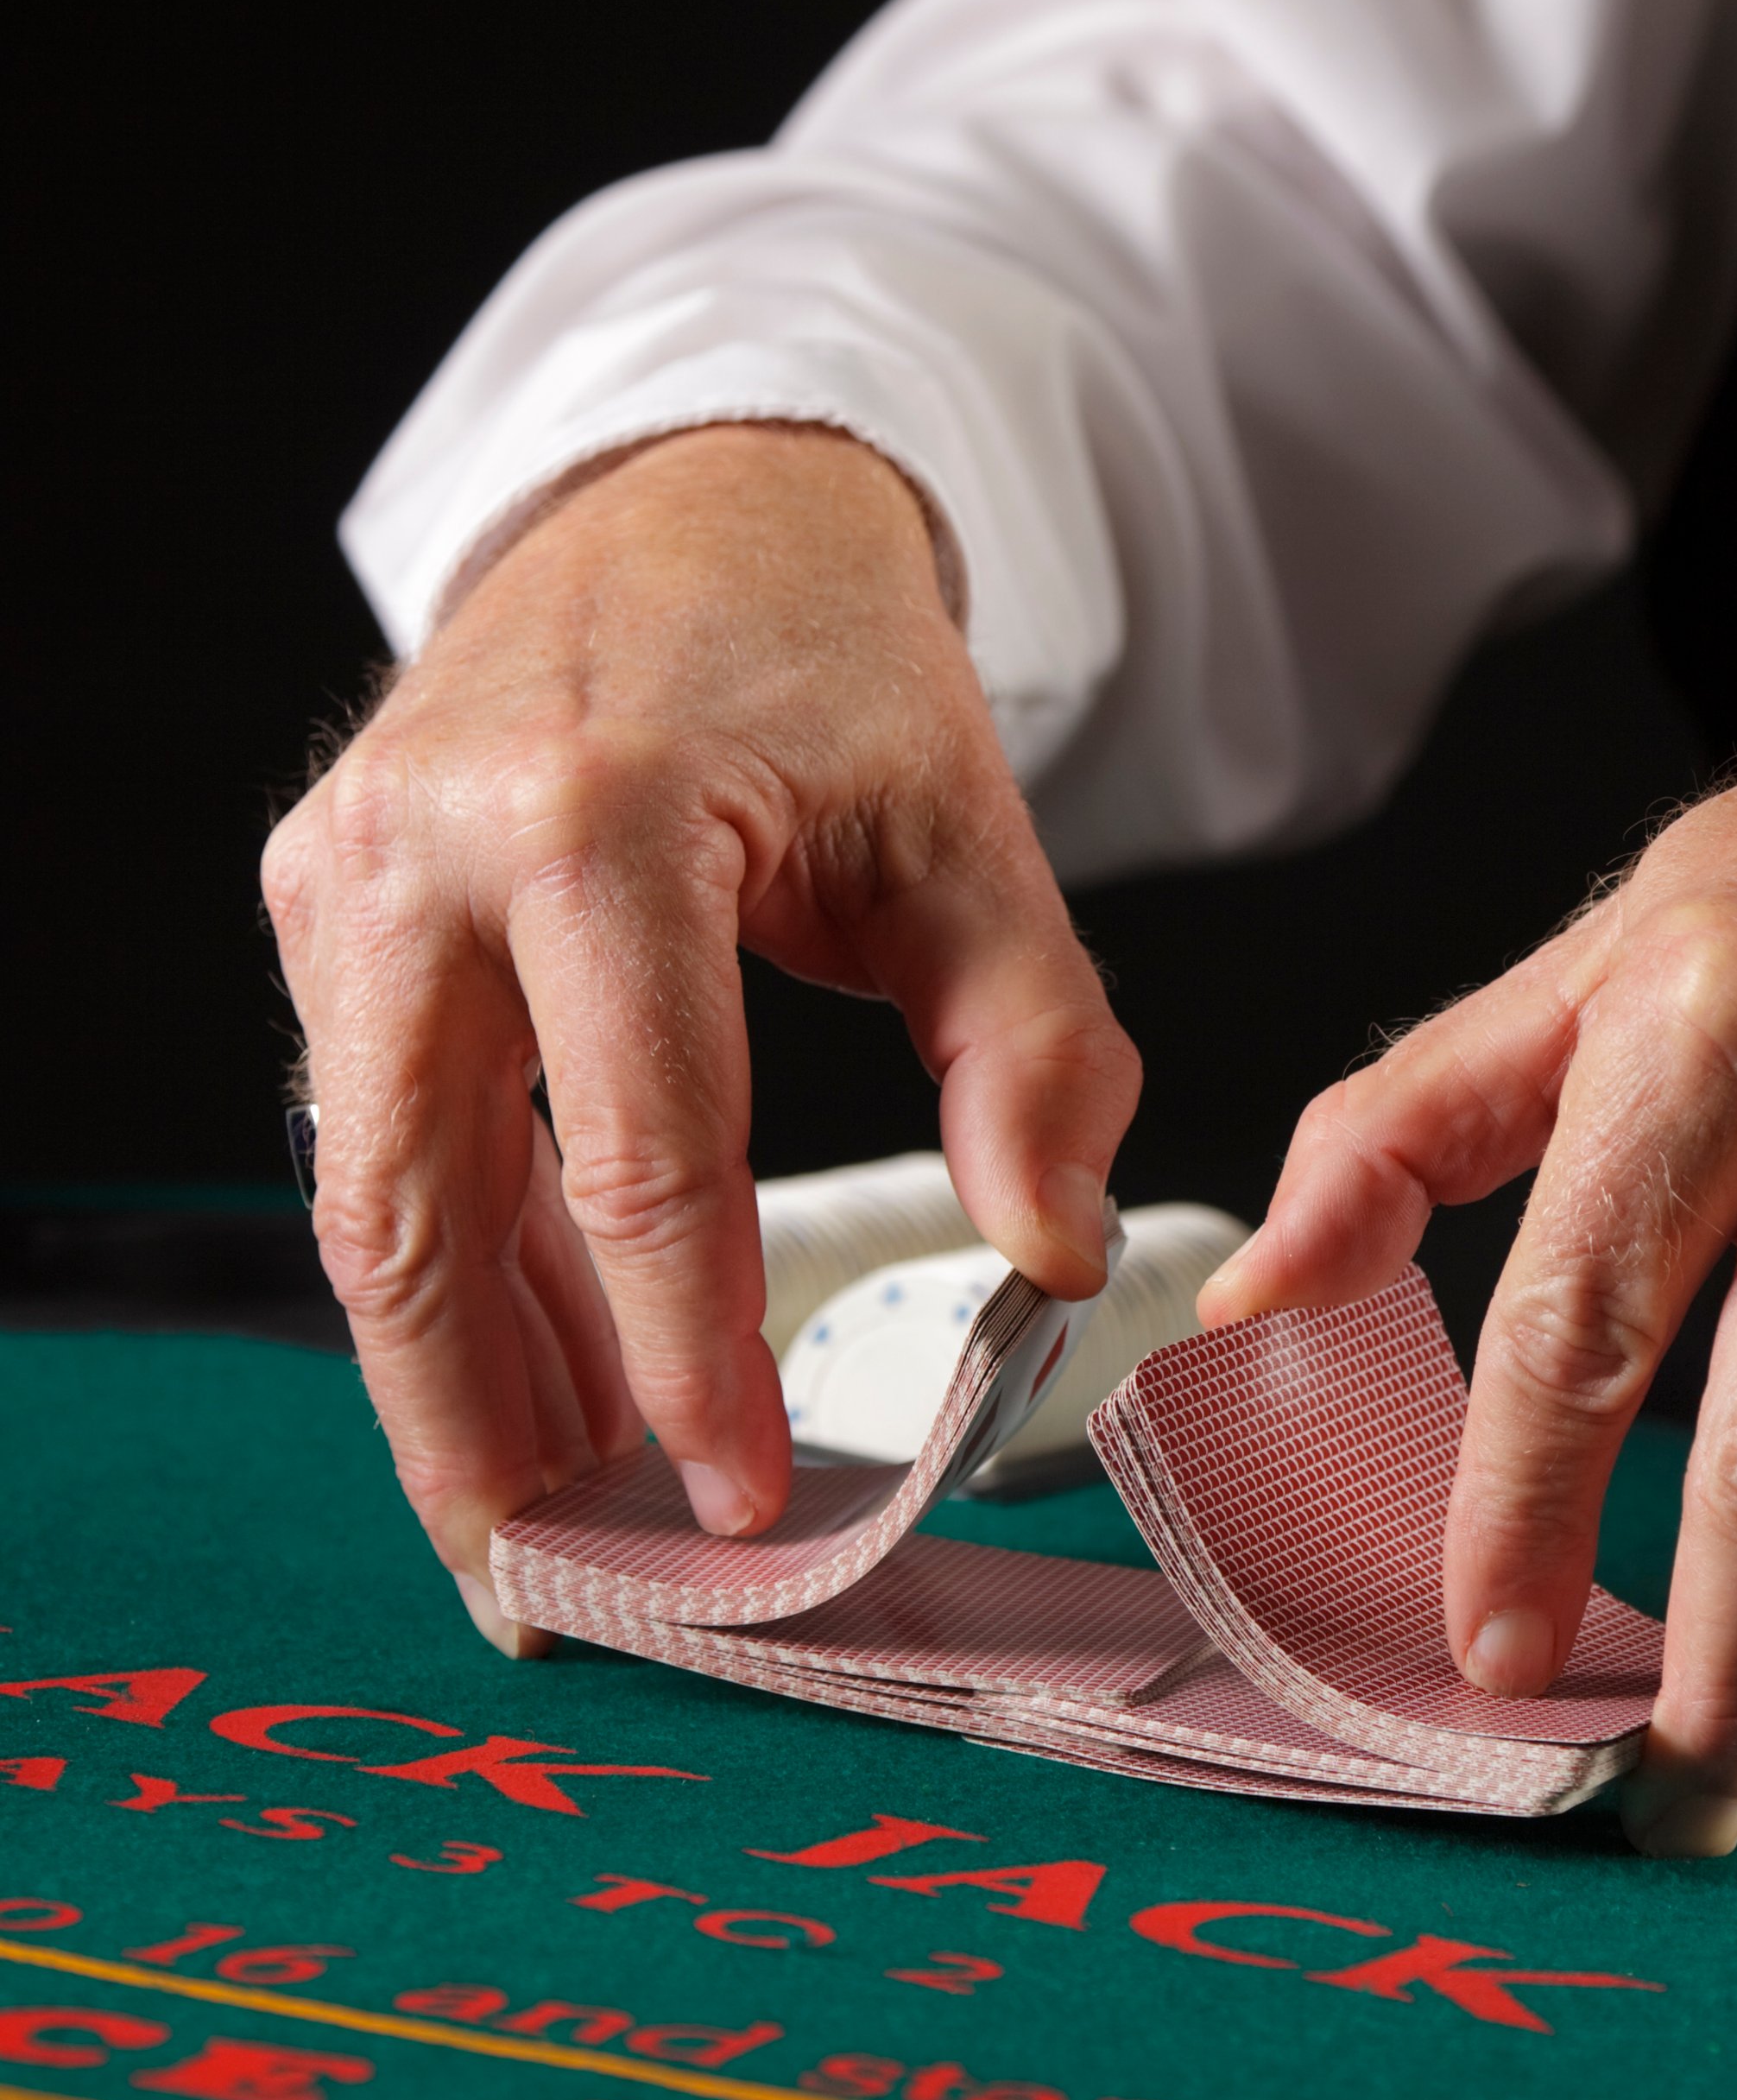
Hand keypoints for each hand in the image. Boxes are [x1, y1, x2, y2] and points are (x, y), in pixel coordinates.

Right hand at [264, 425, 1136, 1654]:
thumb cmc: (837, 672)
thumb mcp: (976, 844)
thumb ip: (1033, 1055)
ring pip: (372, 1200)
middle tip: (563, 1592)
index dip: (692, 1355)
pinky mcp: (327, 910)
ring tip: (559, 1525)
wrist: (689, 506)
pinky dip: (469, 1276)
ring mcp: (342, 881)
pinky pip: (387, 1138)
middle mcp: (418, 852)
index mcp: (589, 820)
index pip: (637, 1153)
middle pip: (416, 1213)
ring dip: (459, 1380)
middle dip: (484, 1430)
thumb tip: (1046, 1262)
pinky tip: (551, 1384)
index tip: (748, 1506)